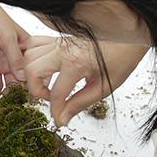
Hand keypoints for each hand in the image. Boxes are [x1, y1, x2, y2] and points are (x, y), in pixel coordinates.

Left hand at [0, 0, 28, 91]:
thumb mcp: (7, 38)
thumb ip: (15, 58)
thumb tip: (23, 77)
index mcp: (28, 49)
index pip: (36, 68)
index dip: (36, 79)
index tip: (36, 89)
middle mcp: (17, 58)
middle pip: (24, 79)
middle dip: (22, 89)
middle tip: (20, 98)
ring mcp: (4, 63)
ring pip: (10, 83)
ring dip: (9, 92)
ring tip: (7, 98)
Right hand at [23, 36, 147, 126]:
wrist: (128, 37)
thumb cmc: (121, 58)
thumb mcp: (103, 87)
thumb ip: (79, 103)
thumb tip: (63, 118)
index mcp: (76, 63)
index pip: (56, 94)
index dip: (56, 111)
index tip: (59, 119)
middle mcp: (63, 50)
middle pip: (32, 71)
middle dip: (36, 90)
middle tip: (50, 97)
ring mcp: (59, 42)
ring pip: (29, 56)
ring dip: (32, 73)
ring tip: (47, 83)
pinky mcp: (59, 38)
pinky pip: (34, 43)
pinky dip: (32, 56)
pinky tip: (43, 68)